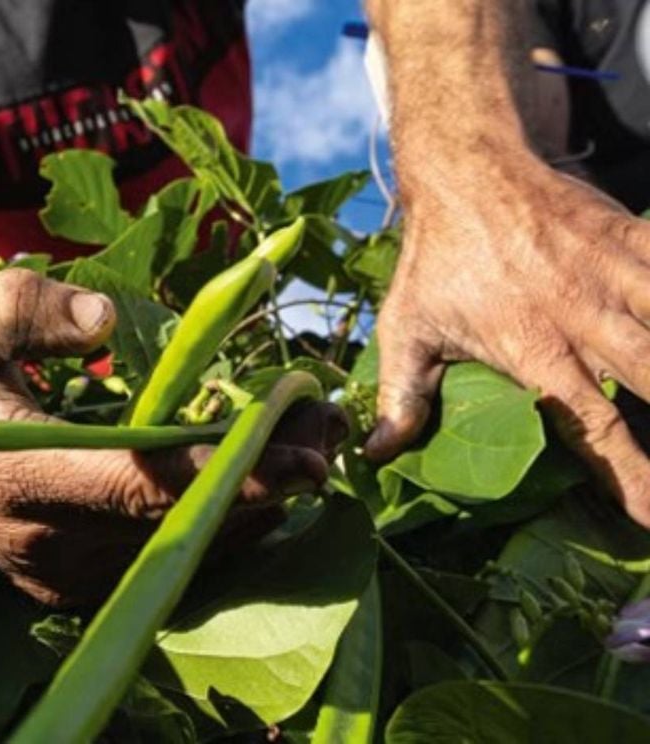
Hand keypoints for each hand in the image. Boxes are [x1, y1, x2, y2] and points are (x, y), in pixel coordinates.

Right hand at [0, 268, 346, 605]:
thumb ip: (17, 306)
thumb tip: (104, 316)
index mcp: (13, 479)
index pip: (137, 488)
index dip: (224, 474)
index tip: (300, 452)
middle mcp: (44, 546)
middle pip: (178, 527)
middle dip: (264, 483)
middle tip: (330, 427)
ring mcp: (63, 575)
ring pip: (182, 553)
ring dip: (257, 504)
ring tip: (316, 440)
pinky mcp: (78, 580)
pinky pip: (166, 561)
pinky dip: (223, 522)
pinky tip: (266, 477)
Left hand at [366, 155, 649, 526]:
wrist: (467, 171)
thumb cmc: (435, 260)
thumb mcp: (405, 329)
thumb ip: (400, 397)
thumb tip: (375, 455)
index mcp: (531, 349)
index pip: (590, 428)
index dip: (632, 478)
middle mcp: (582, 317)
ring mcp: (615, 276)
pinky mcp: (634, 241)